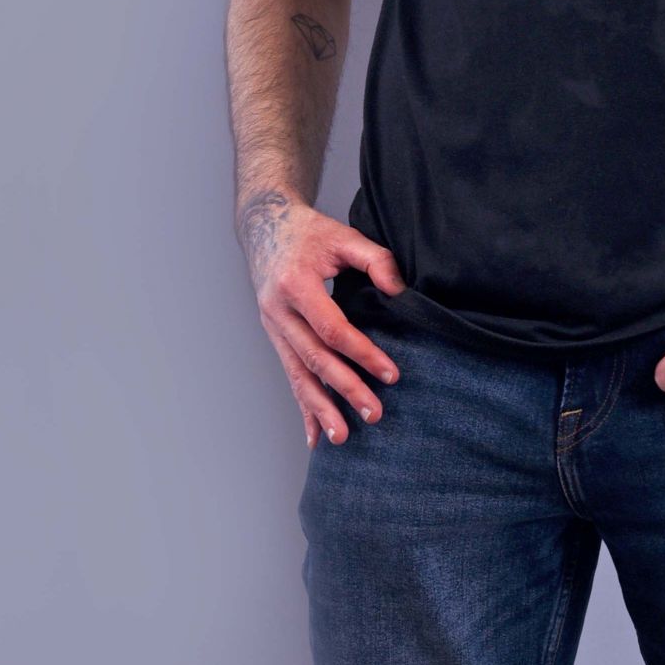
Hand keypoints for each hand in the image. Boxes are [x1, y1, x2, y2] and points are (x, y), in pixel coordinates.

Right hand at [237, 188, 407, 448]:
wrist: (265, 227)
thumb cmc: (309, 232)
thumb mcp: (344, 235)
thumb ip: (376, 259)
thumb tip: (399, 292)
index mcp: (295, 285)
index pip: (332, 329)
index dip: (362, 353)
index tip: (390, 374)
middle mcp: (278, 311)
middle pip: (314, 359)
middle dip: (345, 390)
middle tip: (375, 414)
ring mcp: (272, 327)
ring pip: (297, 375)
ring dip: (319, 409)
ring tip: (342, 438)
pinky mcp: (275, 336)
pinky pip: (290, 375)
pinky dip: (302, 407)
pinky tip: (314, 436)